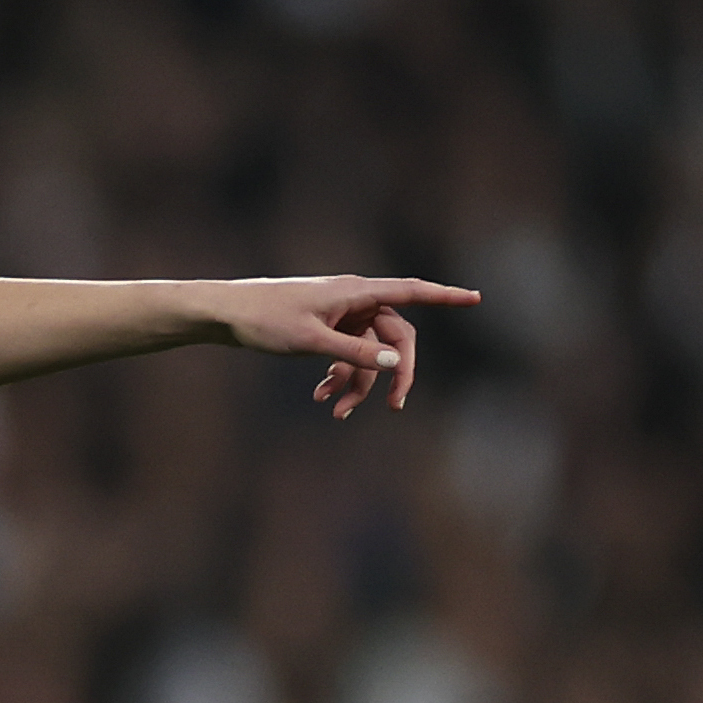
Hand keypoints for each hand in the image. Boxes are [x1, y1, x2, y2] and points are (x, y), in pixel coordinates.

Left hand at [203, 275, 479, 418]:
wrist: (225, 314)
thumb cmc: (265, 320)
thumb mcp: (310, 342)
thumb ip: (354, 354)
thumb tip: (394, 362)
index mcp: (356, 292)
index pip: (411, 292)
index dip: (445, 297)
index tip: (476, 298)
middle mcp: (354, 300)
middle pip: (394, 336)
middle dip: (394, 373)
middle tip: (393, 407)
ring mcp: (341, 315)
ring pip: (367, 353)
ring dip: (356, 383)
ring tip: (333, 411)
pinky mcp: (326, 329)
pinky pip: (347, 355)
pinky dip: (338, 377)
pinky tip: (321, 398)